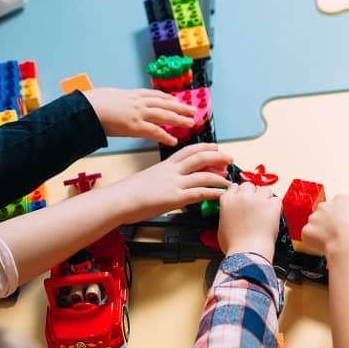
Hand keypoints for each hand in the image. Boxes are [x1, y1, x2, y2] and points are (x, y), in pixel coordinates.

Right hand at [83, 88, 196, 145]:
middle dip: (180, 107)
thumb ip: (117, 101)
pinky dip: (165, 136)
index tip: (177, 100)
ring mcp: (138, 114)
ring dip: (179, 119)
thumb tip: (115, 103)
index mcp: (131, 94)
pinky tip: (173, 141)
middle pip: (164, 103)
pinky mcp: (135, 126)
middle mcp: (138, 102)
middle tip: (192, 110)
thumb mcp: (107, 96)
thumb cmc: (91, 103)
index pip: (154, 95)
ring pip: (164, 115)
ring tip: (190, 123)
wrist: (85, 108)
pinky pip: (154, 131)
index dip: (168, 98)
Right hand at [110, 143, 232, 223]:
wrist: (118, 200)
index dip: (204, 147)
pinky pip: (199, 193)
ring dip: (219, 178)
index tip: (215, 147)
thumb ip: (163, 178)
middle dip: (218, 157)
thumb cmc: (129, 192)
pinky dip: (213, 193)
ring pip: (203, 175)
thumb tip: (171, 183)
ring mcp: (174, 184)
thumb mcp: (149, 178)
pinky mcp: (175, 198)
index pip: (188, 150)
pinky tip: (221, 194)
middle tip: (229, 159)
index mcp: (165, 165)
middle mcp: (172, 171)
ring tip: (229, 181)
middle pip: (200, 158)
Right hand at [217, 182, 281, 260]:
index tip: (243, 197)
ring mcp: (257, 200)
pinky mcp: (271, 206)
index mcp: (227, 201)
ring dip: (266, 197)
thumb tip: (231, 216)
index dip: (240, 193)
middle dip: (253, 193)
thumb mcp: (222, 228)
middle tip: (256, 205)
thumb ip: (226, 215)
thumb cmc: (234, 245)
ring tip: (266, 209)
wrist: (247, 252)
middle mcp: (242, 197)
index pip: (234, 187)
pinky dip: (276, 207)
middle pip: (249, 185)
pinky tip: (274, 215)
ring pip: (265, 189)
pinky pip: (277, 200)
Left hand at [301, 194, 348, 263]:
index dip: (341, 217)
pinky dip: (313, 241)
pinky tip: (323, 246)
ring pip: (315, 224)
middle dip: (328, 223)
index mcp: (341, 200)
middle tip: (337, 234)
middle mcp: (325, 205)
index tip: (344, 225)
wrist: (348, 246)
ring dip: (320, 232)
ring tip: (331, 242)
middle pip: (324, 213)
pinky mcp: (307, 230)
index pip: (338, 205)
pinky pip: (308, 235)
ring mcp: (314, 217)